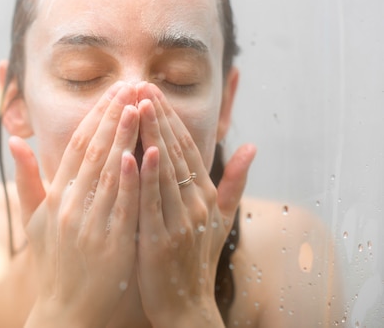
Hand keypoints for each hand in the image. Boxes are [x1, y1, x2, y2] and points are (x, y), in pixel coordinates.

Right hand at [9, 82, 141, 327]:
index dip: (94, 117)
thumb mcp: (34, 221)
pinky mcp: (111, 245)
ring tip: (140, 106)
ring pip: (109, 172)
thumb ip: (27, 180)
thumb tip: (14, 140)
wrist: (65, 310)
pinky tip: (142, 153)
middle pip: (93, 152)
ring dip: (125, 137)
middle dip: (113, 116)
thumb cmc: (53, 262)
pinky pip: (123, 206)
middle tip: (132, 85)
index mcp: (54, 197)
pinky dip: (131, 179)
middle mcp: (69, 206)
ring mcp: (89, 225)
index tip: (113, 92)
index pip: (75, 147)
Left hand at [134, 83, 255, 326]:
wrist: (186, 306)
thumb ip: (234, 182)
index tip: (150, 90)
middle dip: (155, 115)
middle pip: (173, 151)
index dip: (168, 117)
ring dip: (149, 135)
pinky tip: (137, 152)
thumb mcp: (221, 219)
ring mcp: (180, 222)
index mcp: (205, 195)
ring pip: (163, 170)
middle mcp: (196, 203)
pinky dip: (146, 177)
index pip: (186, 147)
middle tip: (138, 84)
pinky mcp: (161, 241)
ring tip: (135, 104)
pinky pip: (152, 203)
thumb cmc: (197, 259)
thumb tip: (254, 146)